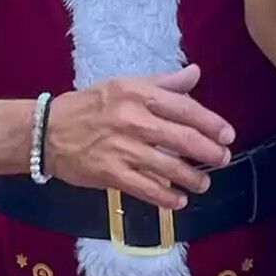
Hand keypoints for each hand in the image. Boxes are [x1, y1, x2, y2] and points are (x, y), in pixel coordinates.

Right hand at [45, 63, 234, 209]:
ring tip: (203, 184)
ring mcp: (122, 148)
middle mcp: (132, 120)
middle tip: (223, 159)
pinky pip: (146, 189)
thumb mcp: (124, 84)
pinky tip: (178, 201)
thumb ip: (163, 83)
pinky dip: (166, 197)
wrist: (47, 131)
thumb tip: (196, 73)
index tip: (228, 135)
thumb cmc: (90, 105)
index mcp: (137, 94)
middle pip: (182, 139)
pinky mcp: (111, 173)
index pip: (184, 108)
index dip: (210, 123)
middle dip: (208, 152)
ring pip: (168, 167)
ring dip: (192, 178)